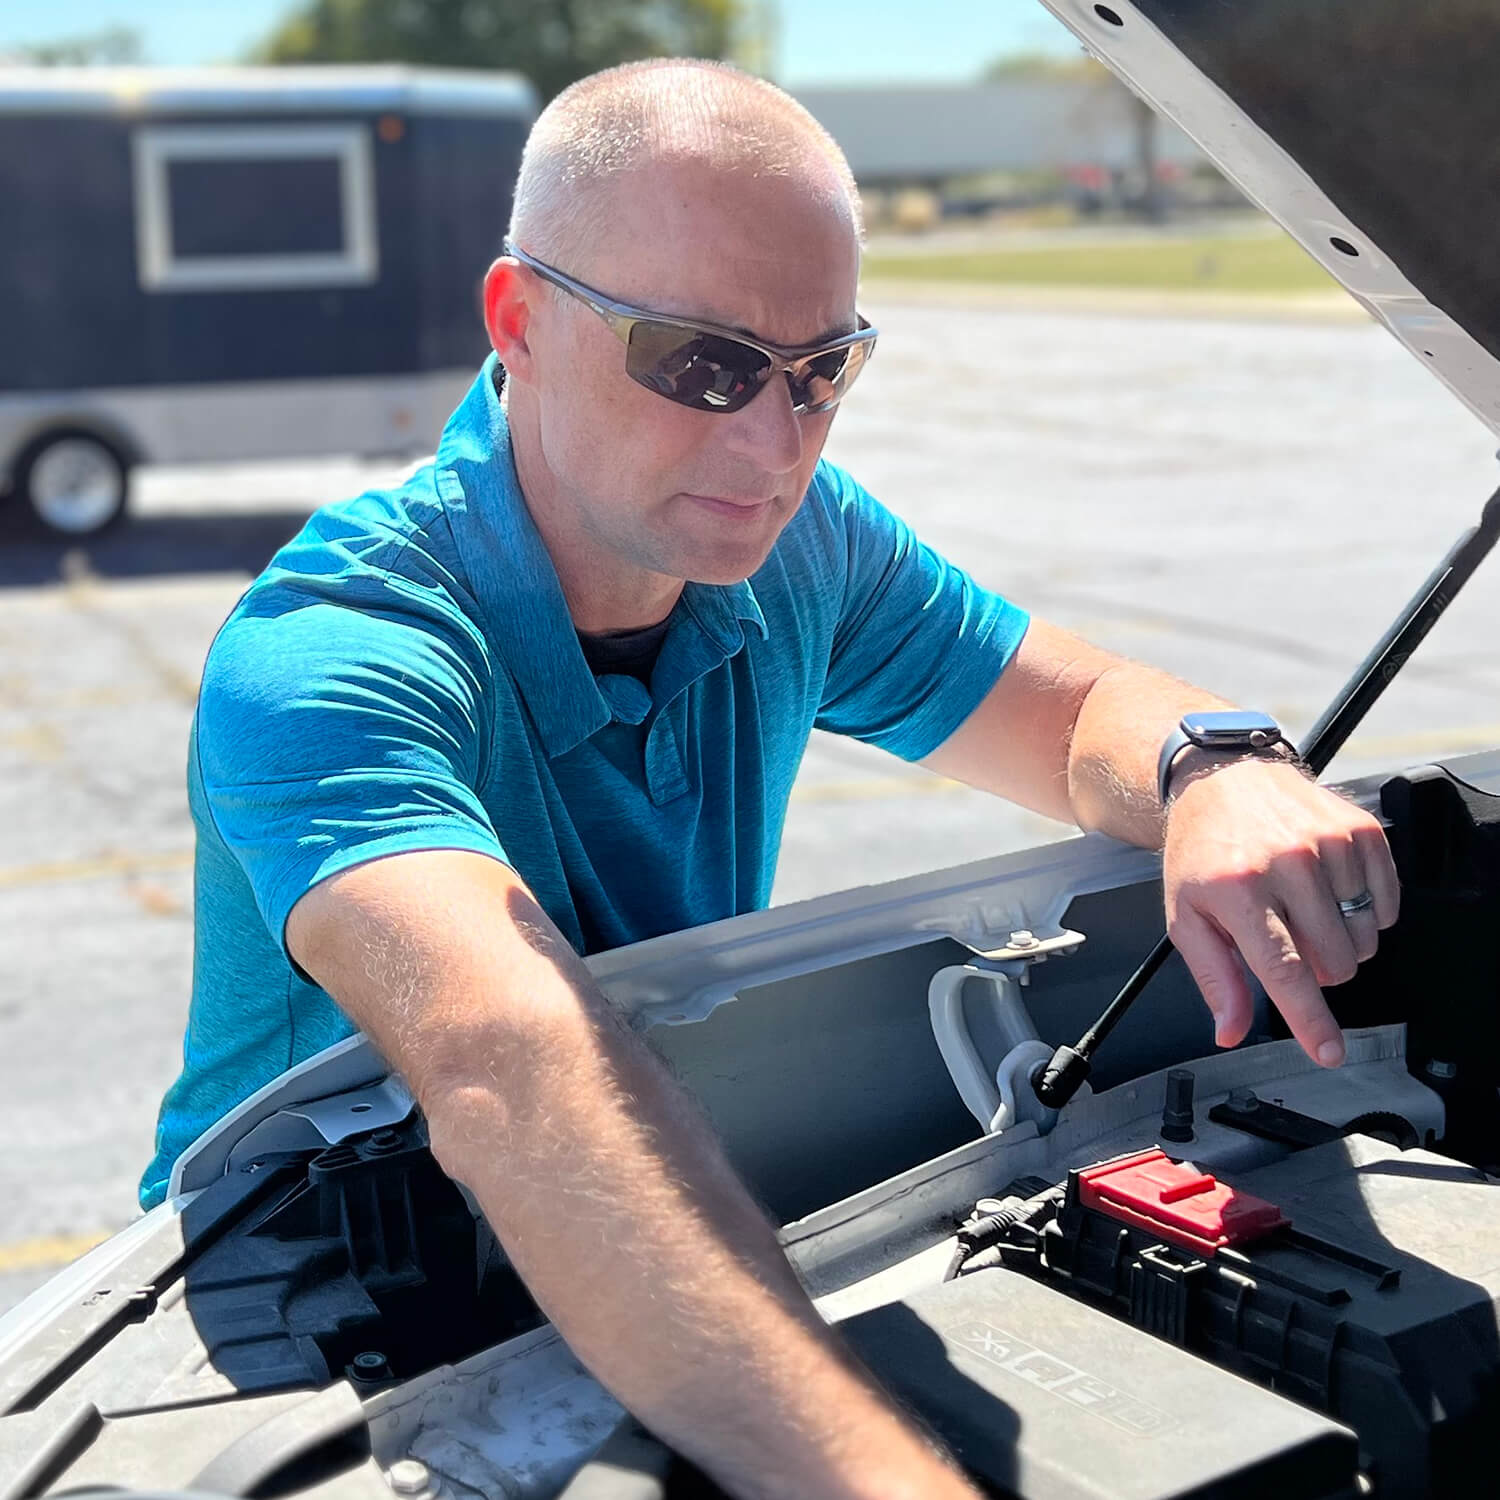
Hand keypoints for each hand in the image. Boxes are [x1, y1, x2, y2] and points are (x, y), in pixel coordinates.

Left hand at [1161, 759, 1398, 1065]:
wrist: (1221, 780)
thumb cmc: (1203, 852)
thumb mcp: (1188, 914)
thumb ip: (1215, 977)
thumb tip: (1231, 1030)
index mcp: (1238, 889)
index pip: (1284, 970)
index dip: (1309, 1019)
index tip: (1328, 1052)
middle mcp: (1287, 863)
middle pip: (1334, 962)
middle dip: (1315, 968)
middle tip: (1284, 935)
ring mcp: (1329, 843)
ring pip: (1363, 939)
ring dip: (1338, 940)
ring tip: (1301, 908)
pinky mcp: (1360, 830)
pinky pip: (1385, 905)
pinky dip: (1363, 912)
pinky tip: (1329, 891)